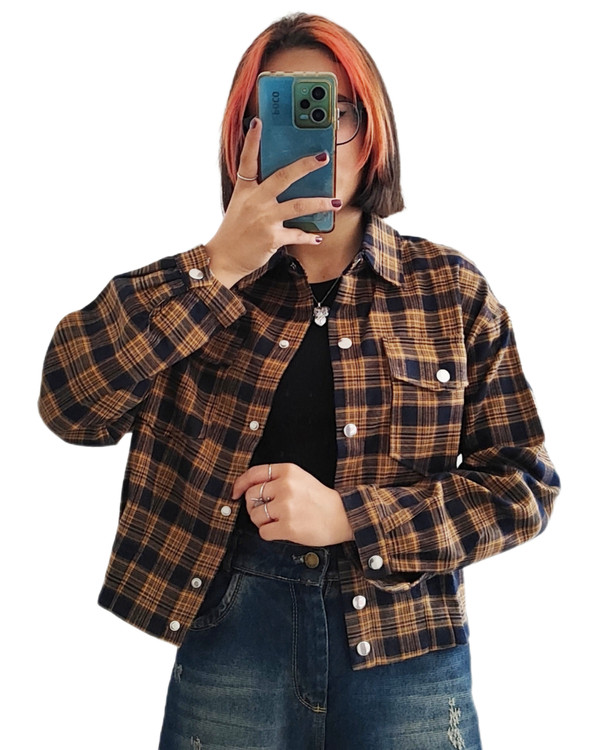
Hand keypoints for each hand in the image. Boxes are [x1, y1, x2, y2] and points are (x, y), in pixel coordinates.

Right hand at [204, 118, 342, 287]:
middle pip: (283, 177)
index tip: (258, 122)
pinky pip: (297, 235)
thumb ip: (257, 193)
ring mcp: (264, 219)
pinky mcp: (272, 238)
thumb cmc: (234, 232)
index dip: (251, 141)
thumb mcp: (240, 207)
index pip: (247, 161)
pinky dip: (309, 237)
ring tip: (335, 202)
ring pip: (298, 206)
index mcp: (245, 191)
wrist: (224, 259)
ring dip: (320, 203)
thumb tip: (281, 184)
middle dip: (306, 166)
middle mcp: (255, 202)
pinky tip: (318, 237)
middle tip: (324, 157)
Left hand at [232, 463, 352, 545]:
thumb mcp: (300, 478)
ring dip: (262, 521)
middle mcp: (285, 486)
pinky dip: (269, 533)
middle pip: (251, 496)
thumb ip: (277, 479)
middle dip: (254, 506)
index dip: (240, 484)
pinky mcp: (288, 526)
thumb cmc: (320, 500)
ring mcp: (286, 506)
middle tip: (266, 512)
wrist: (343, 516)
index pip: (253, 474)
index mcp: (288, 471)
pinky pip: (263, 532)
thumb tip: (247, 489)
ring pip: (255, 515)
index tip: (235, 493)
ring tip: (278, 521)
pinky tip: (282, 530)